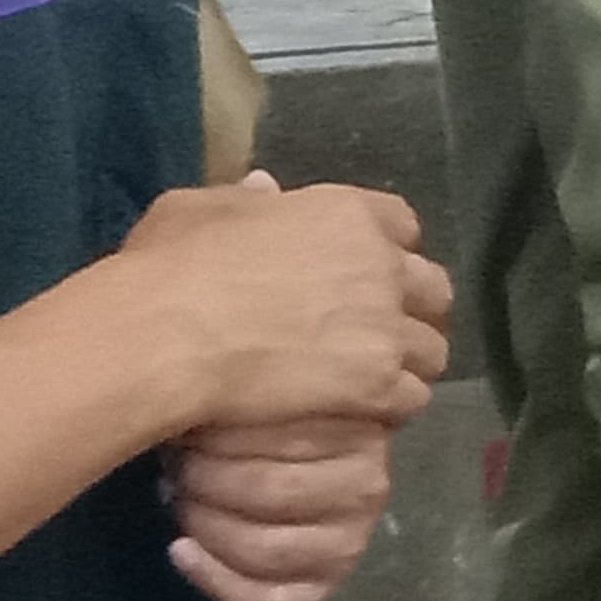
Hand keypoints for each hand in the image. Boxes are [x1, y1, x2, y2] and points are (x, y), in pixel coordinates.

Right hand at [119, 173, 448, 431]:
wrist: (168, 334)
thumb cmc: (173, 265)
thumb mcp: (202, 208)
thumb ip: (247, 201)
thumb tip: (267, 189)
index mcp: (346, 214)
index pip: (403, 225)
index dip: (387, 250)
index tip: (364, 273)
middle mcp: (381, 266)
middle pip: (432, 289)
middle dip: (412, 309)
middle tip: (376, 334)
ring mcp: (384, 326)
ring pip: (431, 350)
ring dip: (407, 364)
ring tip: (371, 381)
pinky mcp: (377, 383)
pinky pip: (411, 397)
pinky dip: (391, 406)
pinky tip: (360, 412)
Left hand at [166, 415, 392, 600]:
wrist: (292, 445)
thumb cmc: (262, 412)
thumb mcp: (253, 388)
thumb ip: (240, 397)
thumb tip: (192, 420)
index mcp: (358, 428)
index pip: (276, 434)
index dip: (216, 433)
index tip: (189, 426)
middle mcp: (365, 487)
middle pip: (266, 492)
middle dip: (204, 479)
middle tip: (181, 465)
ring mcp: (351, 540)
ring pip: (265, 550)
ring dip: (206, 526)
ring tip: (182, 499)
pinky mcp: (325, 580)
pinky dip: (217, 581)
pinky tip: (182, 550)